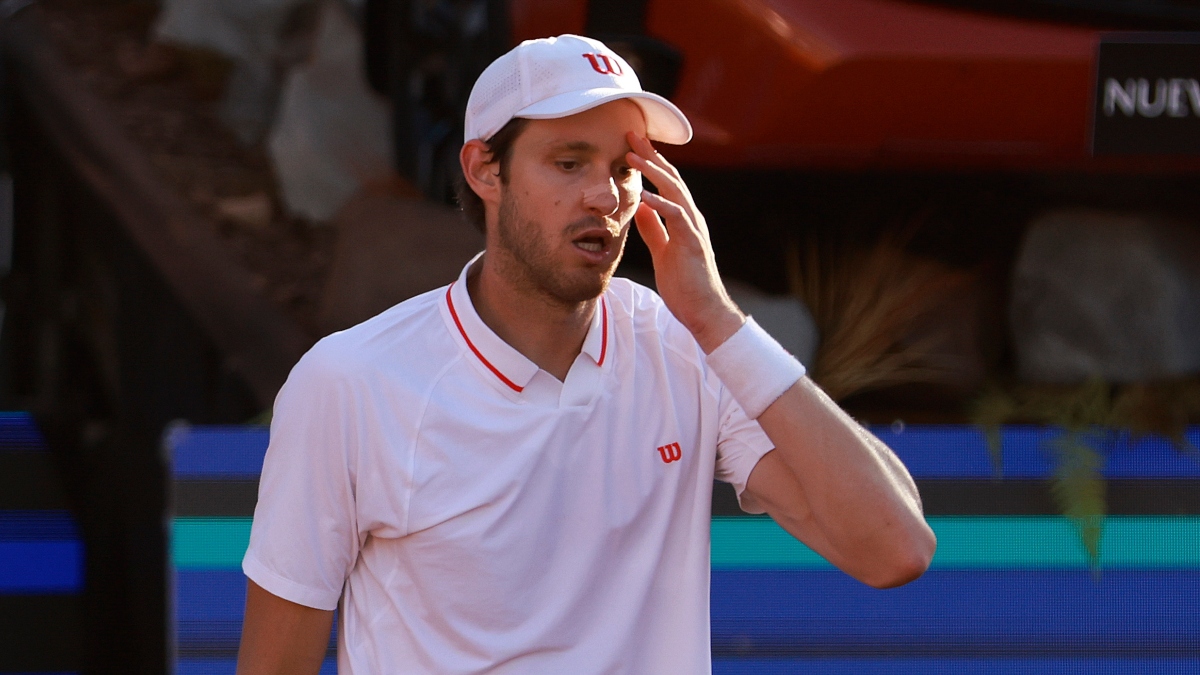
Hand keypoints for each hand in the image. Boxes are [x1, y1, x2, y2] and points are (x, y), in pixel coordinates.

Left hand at [626, 132, 743, 352]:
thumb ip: (653, 229)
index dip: (650, 163)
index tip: (631, 146)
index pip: (667, 183)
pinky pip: (676, 217)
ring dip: (653, 172)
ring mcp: (693, 228)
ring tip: (633, 156)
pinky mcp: (692, 242)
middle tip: (631, 135)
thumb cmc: (684, 284)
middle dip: (651, 155)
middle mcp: (691, 218)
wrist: (703, 310)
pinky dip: (660, 204)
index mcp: (683, 219)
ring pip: (675, 191)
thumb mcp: (662, 251)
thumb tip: (640, 206)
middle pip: (671, 178)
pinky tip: (643, 195)